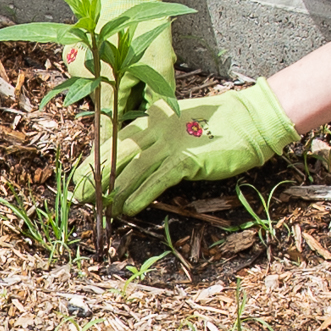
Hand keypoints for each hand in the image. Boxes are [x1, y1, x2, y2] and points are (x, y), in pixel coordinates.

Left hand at [92, 80, 304, 212]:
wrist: (252, 119)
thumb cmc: (219, 126)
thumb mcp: (181, 127)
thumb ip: (158, 140)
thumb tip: (135, 164)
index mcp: (152, 119)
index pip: (113, 142)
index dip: (93, 163)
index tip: (78, 180)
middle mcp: (156, 128)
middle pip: (115, 155)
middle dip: (94, 179)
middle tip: (79, 198)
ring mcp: (171, 142)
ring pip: (132, 170)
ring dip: (115, 193)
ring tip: (104, 211)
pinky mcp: (187, 158)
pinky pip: (157, 179)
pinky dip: (141, 194)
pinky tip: (130, 208)